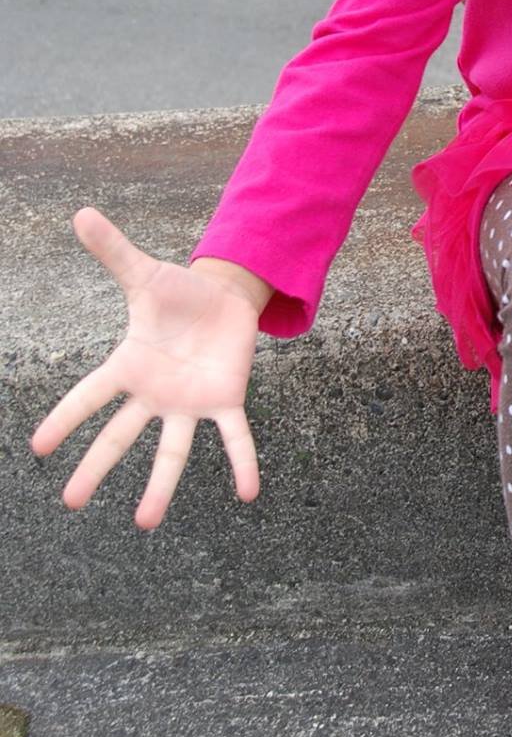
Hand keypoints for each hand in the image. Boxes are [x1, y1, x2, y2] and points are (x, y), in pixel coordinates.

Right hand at [30, 208, 262, 529]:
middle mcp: (155, 393)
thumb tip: (80, 212)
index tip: (37, 447)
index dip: (65, 419)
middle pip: (120, 436)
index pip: (89, 396)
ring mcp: (189, 402)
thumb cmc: (177, 294)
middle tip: (71, 502)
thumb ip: (113, 250)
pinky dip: (242, 463)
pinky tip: (249, 492)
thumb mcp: (144, 272)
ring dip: (160, 487)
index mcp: (129, 366)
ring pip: (172, 450)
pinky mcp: (225, 400)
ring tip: (145, 523)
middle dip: (96, 468)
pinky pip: (235, 438)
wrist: (223, 300)